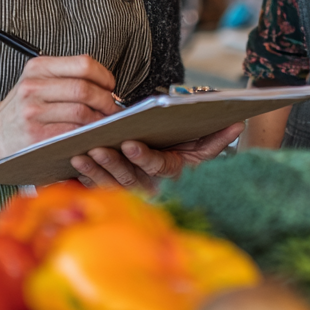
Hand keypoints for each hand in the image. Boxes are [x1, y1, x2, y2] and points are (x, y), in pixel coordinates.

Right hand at [0, 54, 117, 159]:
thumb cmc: (23, 106)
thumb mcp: (38, 80)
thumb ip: (68, 76)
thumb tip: (107, 86)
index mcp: (38, 67)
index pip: (83, 64)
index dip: (104, 76)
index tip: (110, 86)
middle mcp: (33, 86)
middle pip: (84, 89)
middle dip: (106, 100)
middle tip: (112, 108)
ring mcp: (33, 112)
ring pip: (81, 112)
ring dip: (100, 119)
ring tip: (105, 122)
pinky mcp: (36, 135)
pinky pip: (72, 132)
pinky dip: (88, 133)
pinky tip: (91, 133)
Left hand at [70, 121, 245, 192]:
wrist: (172, 157)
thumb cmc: (186, 149)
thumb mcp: (204, 145)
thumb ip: (219, 137)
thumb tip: (238, 123)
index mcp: (171, 172)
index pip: (156, 166)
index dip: (143, 156)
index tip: (129, 143)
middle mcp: (150, 184)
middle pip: (128, 176)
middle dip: (112, 163)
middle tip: (97, 147)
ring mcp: (130, 187)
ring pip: (110, 181)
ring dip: (94, 168)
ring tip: (79, 152)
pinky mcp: (112, 186)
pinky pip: (95, 185)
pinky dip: (83, 176)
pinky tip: (71, 164)